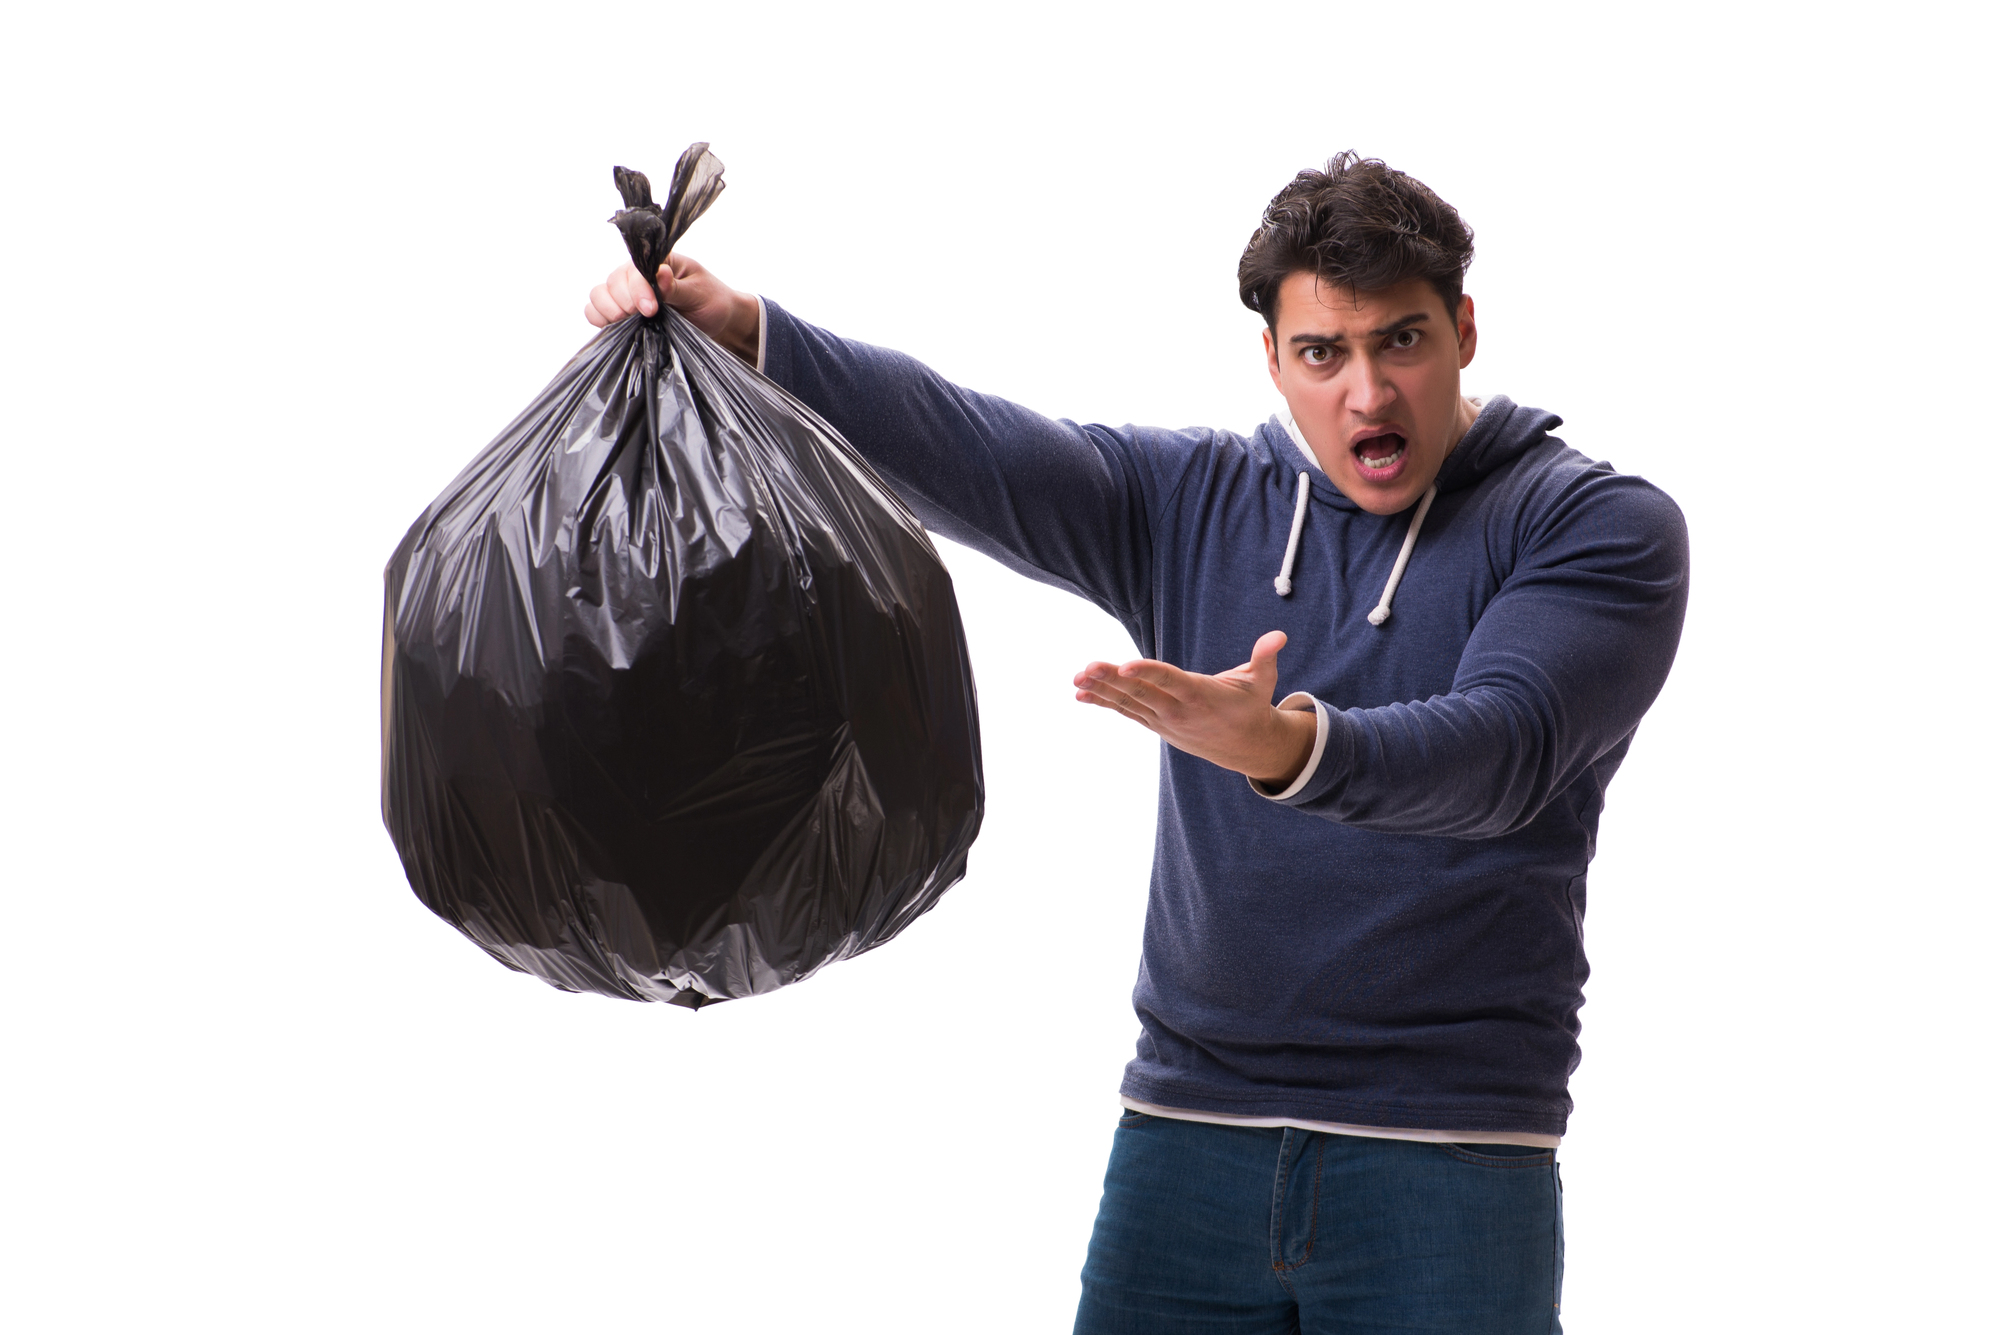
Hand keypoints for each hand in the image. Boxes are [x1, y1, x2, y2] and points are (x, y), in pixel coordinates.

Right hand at [585, 254, 762, 365]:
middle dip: (623, 301)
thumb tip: (658, 274)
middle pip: (612, 281)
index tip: (651, 309)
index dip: (637, 289)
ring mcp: (627, 293)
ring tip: (625, 321)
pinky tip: (612, 326)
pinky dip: (598, 318)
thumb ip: (676, 287)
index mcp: (657, 262)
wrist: (718, 321)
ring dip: (607, 309)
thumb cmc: (711, 301)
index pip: (634, 270)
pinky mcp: (623, 313)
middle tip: (643, 316)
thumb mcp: (700, 293)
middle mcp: (637, 275)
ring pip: (599, 294)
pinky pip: (596, 311)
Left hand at [1073, 631, 1317, 787]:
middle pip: (1142, 693)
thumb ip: (1265, 657)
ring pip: (1129, 703)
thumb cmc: (1251, 706)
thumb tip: (1279, 635)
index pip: (1169, 680)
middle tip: (1086, 668)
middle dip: (1113, 681)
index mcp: (1200, 695)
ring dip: (1102, 691)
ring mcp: (1165, 720)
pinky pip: (1127, 712)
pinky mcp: (1157, 724)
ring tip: (1077, 678)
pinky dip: (1105, 702)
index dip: (1146, 672)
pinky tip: (1082, 693)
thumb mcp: (1262, 682)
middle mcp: (1178, 710)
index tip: (1123, 665)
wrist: (1245, 748)